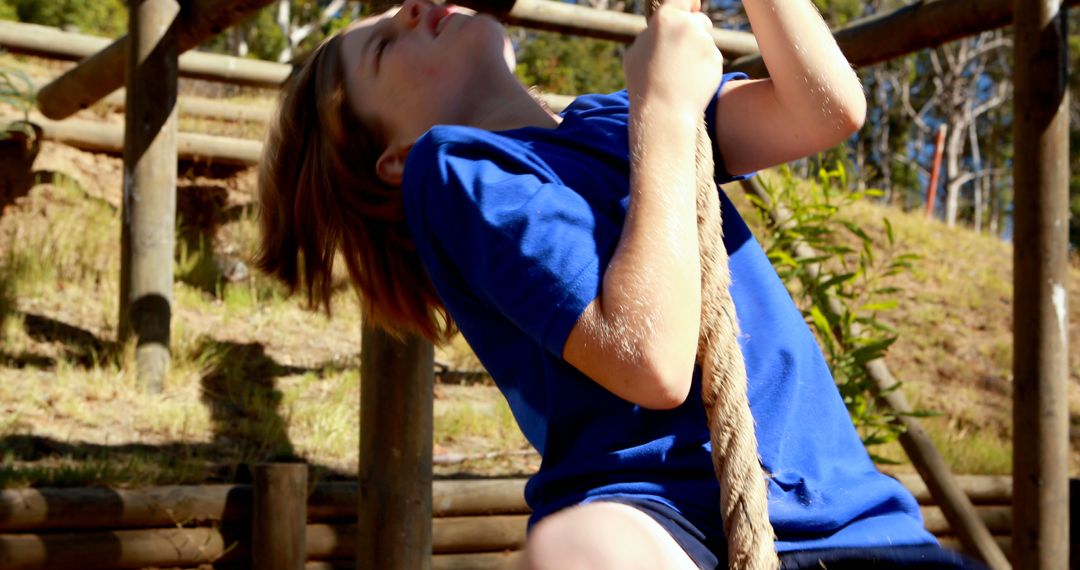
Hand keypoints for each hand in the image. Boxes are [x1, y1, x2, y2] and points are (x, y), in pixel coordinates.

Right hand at [623, 0, 723, 114]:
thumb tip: (658, 29)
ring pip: (707, 39)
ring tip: (681, 73)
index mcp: (665, 18)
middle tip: (681, 53)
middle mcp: (688, 25)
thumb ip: (651, 34)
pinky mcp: (717, 59)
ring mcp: (705, 42)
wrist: (664, 111)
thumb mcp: (634, 52)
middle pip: (699, 20)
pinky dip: (705, 66)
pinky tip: (691, 81)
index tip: (691, 7)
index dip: (688, 3)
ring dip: (698, 50)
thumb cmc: (643, 84)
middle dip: (694, 31)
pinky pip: (712, 57)